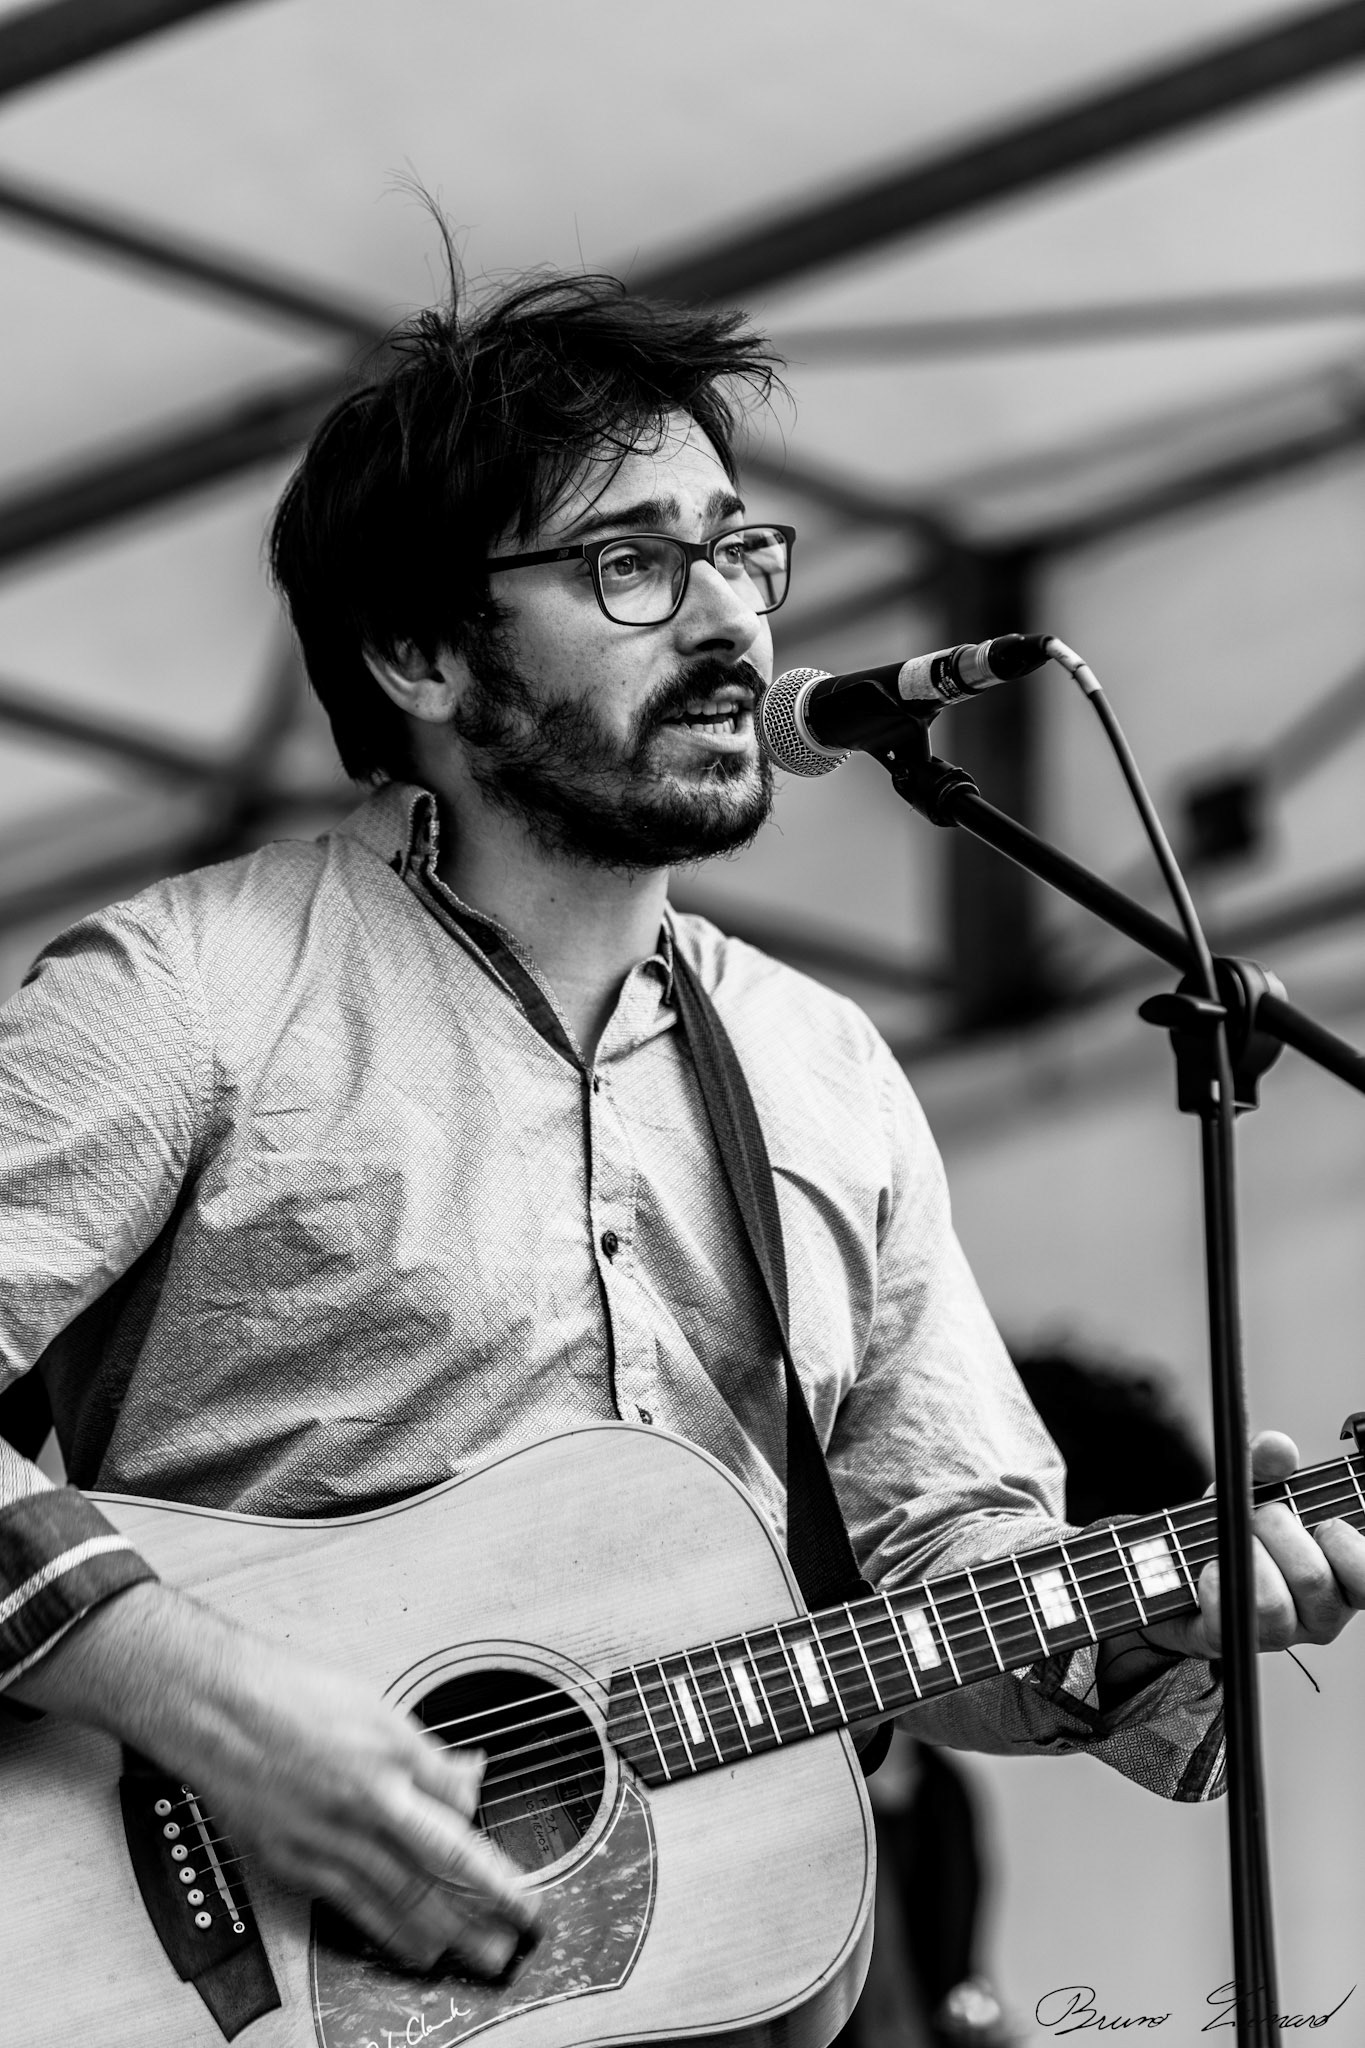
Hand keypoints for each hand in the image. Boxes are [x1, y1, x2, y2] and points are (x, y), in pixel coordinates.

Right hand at [10, 1582, 537, 1973]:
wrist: (217, 1709)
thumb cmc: (294, 1695)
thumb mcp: (376, 1706)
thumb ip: (427, 1752)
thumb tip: (471, 1777)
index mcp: (390, 1757)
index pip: (460, 1817)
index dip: (496, 1863)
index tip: (526, 1889)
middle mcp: (364, 1802)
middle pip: (438, 1868)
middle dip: (485, 1908)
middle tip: (519, 1936)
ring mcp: (327, 1838)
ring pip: (399, 1897)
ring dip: (446, 1932)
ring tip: (480, 1956)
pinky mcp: (294, 1863)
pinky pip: (353, 1908)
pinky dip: (389, 1932)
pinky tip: (414, 1949)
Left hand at [1144, 1430, 1364, 1662]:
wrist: (1179, 1560)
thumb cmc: (1235, 1525)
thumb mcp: (1253, 1486)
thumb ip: (1268, 1463)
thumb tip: (1278, 1447)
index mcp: (1343, 1579)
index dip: (1346, 1544)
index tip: (1321, 1521)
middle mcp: (1321, 1615)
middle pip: (1313, 1578)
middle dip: (1275, 1529)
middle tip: (1259, 1516)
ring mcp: (1280, 1634)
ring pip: (1271, 1601)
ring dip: (1243, 1555)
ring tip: (1234, 1540)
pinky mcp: (1234, 1643)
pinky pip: (1229, 1611)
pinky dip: (1213, 1577)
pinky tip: (1209, 1566)